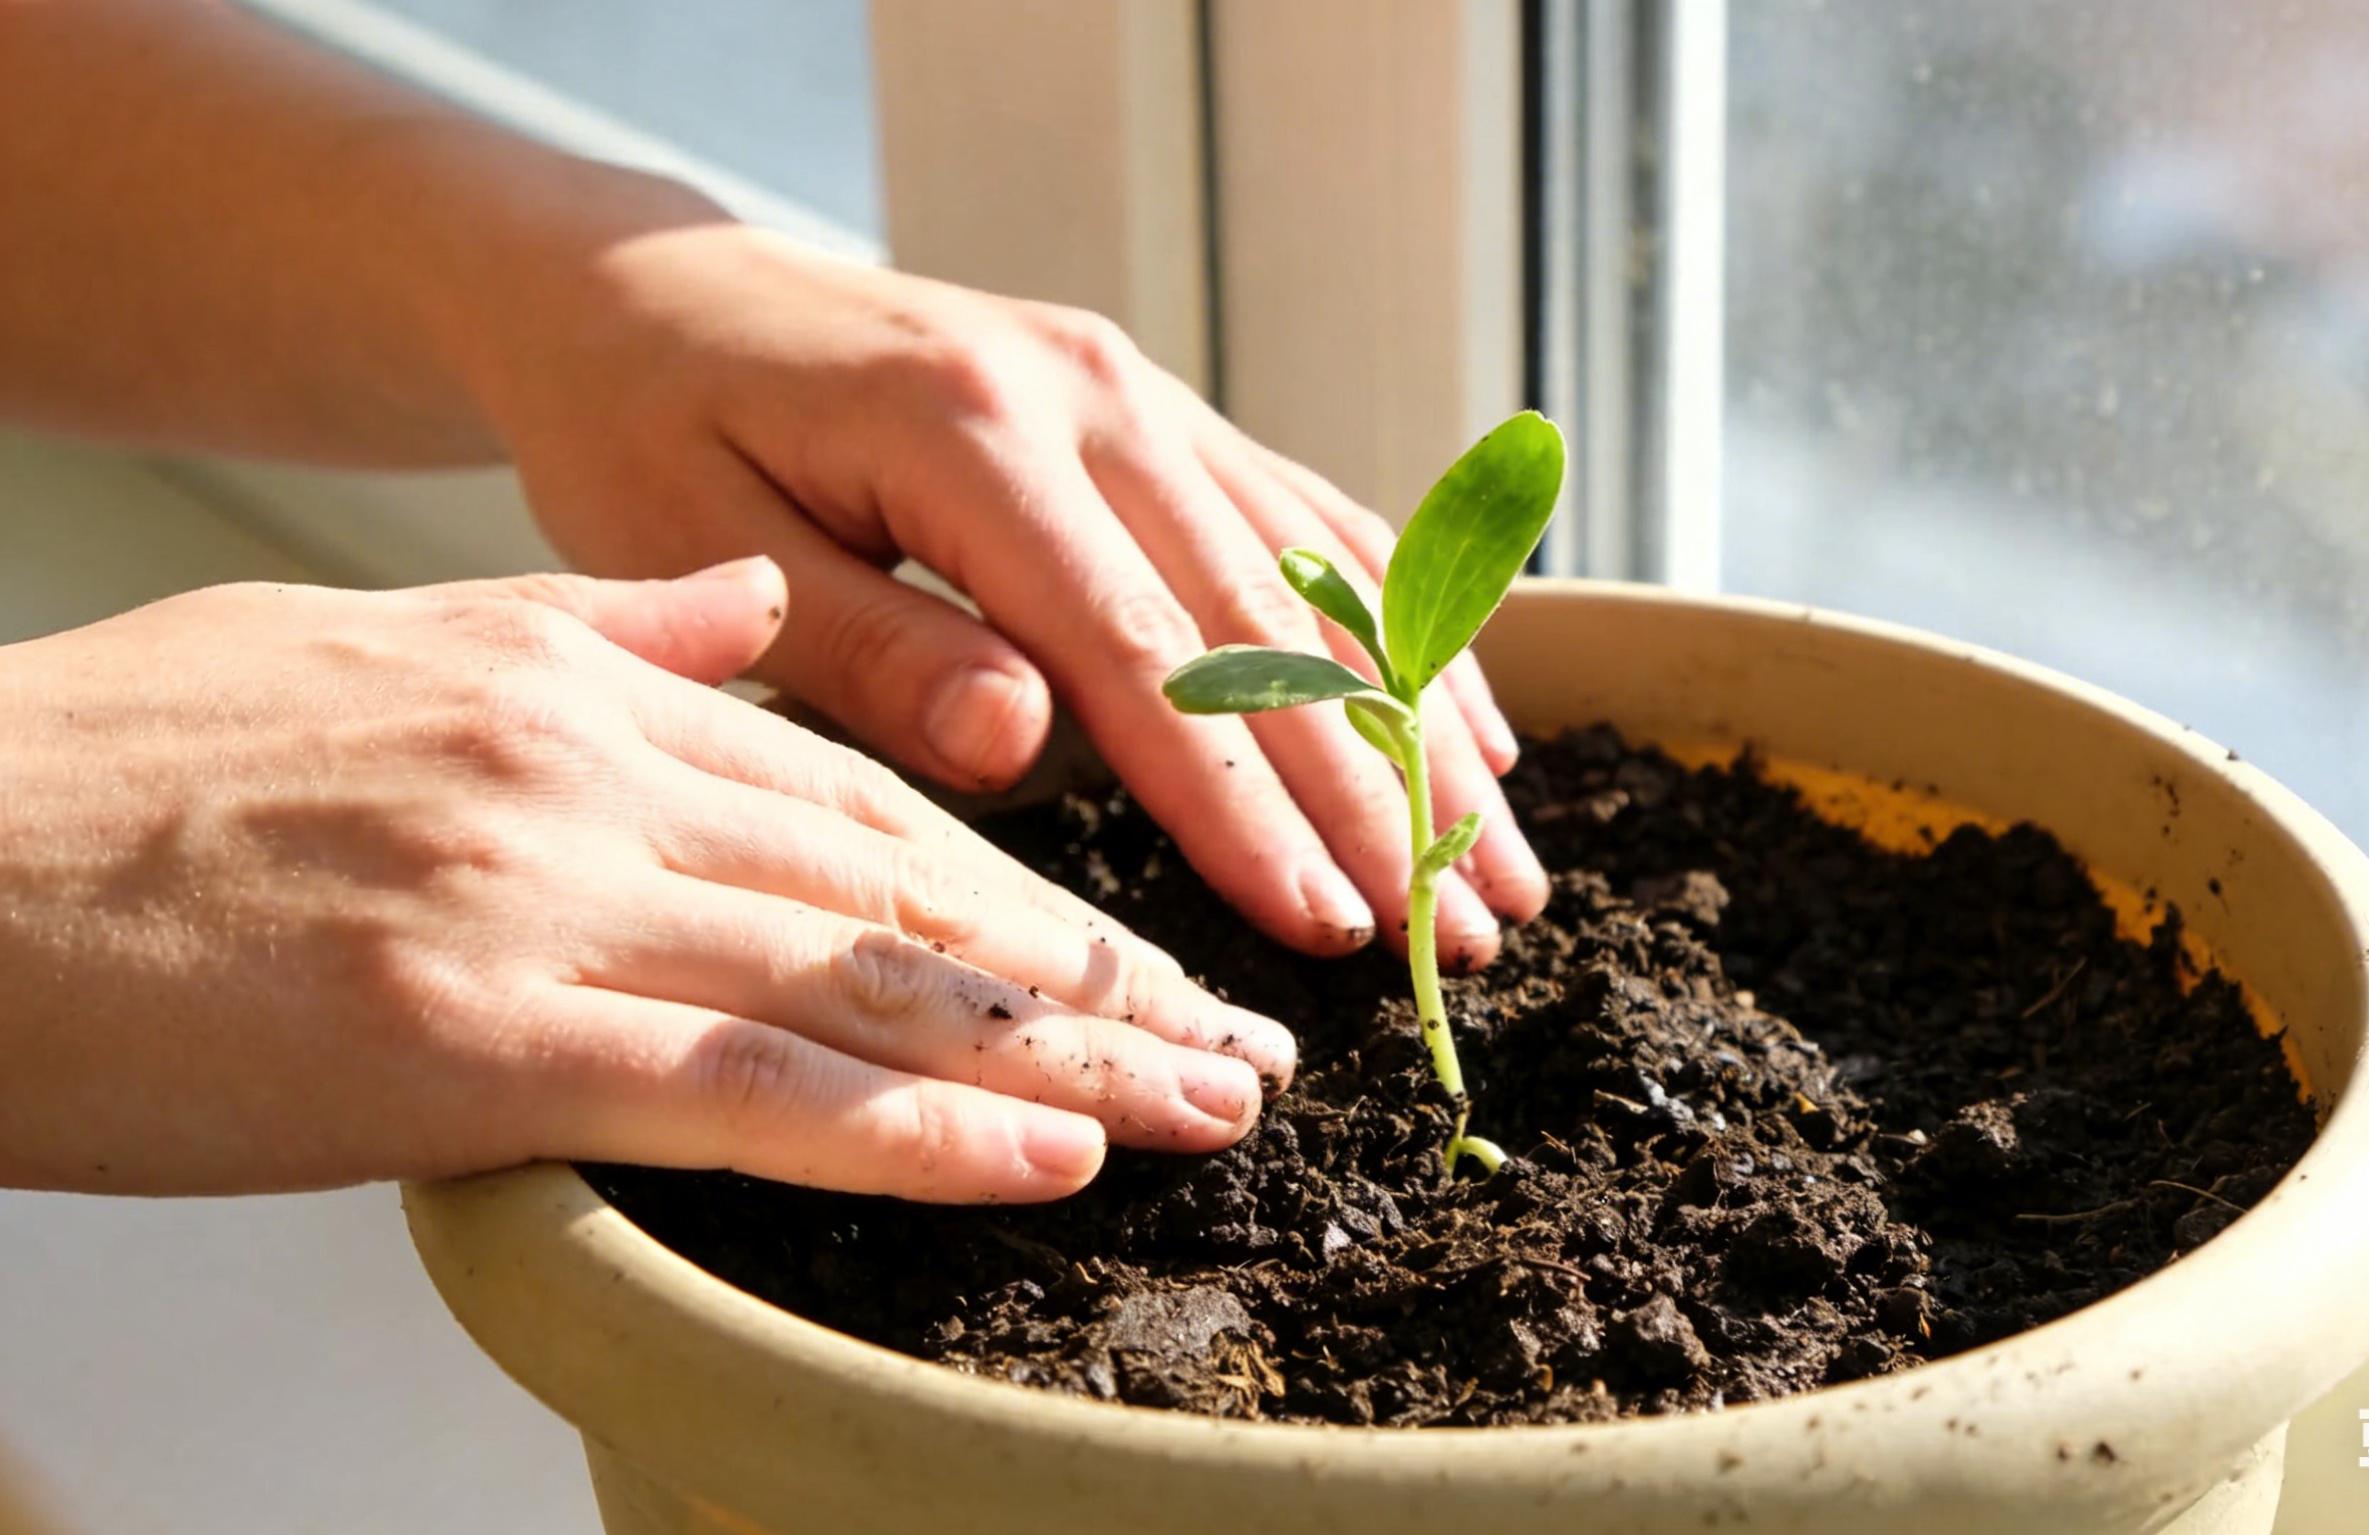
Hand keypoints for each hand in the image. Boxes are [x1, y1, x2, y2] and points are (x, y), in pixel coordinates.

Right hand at [0, 560, 1294, 1200]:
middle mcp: (599, 775)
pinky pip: (748, 1092)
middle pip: (910, 884)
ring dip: (1065, 1055)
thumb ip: (589, 626)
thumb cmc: (131, 770)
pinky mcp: (477, 1039)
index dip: (1030, 881)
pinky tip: (1047, 1157)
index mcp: (587, 688)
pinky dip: (915, 1129)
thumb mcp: (381, 636)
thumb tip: (734, 604)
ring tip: (1206, 1110)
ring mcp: (548, 901)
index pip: (868, 793)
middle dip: (1096, 975)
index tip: (1147, 947)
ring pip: (869, 980)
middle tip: (1243, 1045)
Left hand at [465, 218, 1549, 969]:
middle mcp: (1094, 397)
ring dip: (1430, 725)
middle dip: (1381, 790)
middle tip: (1467, 932)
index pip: (1143, 653)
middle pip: (1273, 622)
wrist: (651, 285)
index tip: (1329, 923)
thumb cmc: (653, 431)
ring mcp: (1142, 393)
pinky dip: (1406, 627)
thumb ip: (868, 649)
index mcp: (976, 436)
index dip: (1243, 801)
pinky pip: (1313, 521)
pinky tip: (1476, 722)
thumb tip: (1021, 744)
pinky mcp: (1159, 409)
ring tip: (1506, 864)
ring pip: (1327, 576)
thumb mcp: (700, 545)